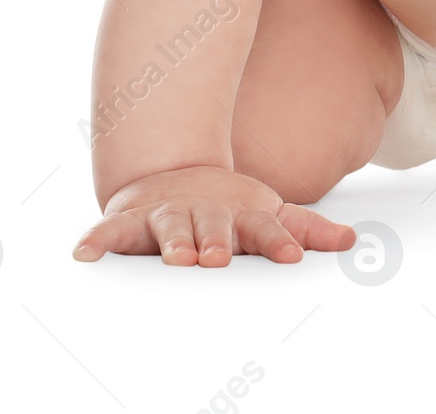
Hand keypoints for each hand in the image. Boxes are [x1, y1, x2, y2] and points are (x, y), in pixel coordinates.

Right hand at [72, 165, 356, 266]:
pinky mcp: (129, 221)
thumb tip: (352, 241)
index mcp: (240, 216)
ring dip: (171, 241)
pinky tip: (83, 255)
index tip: (291, 259)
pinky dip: (96, 241)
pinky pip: (109, 233)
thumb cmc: (228, 210)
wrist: (176, 178)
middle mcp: (203, 214)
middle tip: (217, 258)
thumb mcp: (267, 215)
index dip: (278, 242)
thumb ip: (305, 230)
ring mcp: (166, 215)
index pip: (264, 229)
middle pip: (212, 227)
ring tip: (174, 257)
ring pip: (168, 228)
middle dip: (215, 242)